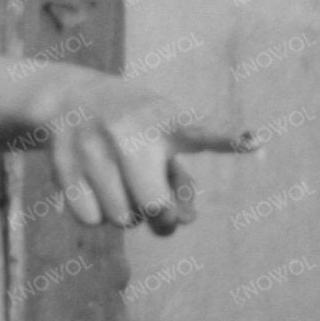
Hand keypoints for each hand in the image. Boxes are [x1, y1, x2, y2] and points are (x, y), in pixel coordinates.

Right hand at [35, 78, 255, 234]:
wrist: (68, 99)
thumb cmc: (133, 127)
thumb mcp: (162, 140)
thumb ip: (181, 182)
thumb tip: (183, 221)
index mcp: (167, 120)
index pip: (202, 132)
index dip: (228, 138)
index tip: (255, 141)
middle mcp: (130, 131)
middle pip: (155, 206)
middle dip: (161, 218)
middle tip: (161, 215)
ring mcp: (94, 147)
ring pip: (120, 217)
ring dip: (125, 215)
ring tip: (121, 188)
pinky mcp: (64, 164)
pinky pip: (89, 218)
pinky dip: (96, 216)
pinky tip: (94, 191)